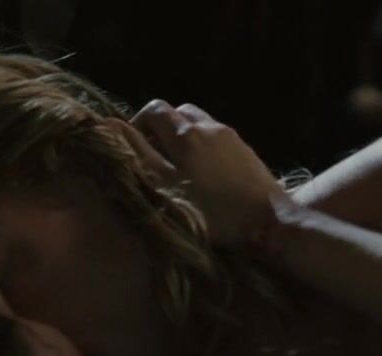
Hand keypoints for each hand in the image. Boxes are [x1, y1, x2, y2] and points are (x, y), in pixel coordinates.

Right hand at [118, 100, 285, 245]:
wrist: (269, 220)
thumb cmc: (212, 210)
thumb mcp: (166, 186)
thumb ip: (139, 155)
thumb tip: (111, 125)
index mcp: (185, 133)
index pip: (153, 109)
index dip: (138, 125)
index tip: (134, 150)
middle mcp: (208, 125)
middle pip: (178, 112)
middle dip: (161, 129)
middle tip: (155, 158)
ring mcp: (231, 136)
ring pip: (199, 123)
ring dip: (184, 136)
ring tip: (181, 166)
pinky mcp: (247, 150)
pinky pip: (217, 137)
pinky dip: (204, 146)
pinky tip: (207, 173)